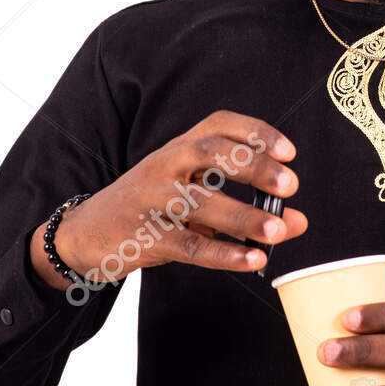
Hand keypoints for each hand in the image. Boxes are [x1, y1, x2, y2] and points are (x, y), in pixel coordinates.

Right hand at [30, 110, 308, 288]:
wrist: (85, 234)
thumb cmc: (153, 207)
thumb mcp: (194, 195)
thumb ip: (248, 205)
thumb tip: (299, 221)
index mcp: (178, 147)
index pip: (218, 125)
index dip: (256, 133)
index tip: (289, 152)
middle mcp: (165, 165)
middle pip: (210, 152)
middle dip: (253, 166)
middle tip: (290, 185)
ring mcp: (152, 200)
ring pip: (200, 203)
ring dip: (243, 217)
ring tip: (278, 231)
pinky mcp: (145, 237)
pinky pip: (190, 245)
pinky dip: (224, 254)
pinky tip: (254, 260)